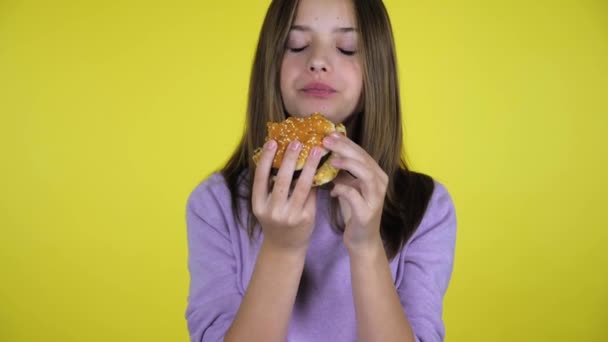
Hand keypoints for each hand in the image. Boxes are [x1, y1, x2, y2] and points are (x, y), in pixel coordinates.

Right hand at [252, 139, 323, 252]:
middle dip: (290, 159)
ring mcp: (290, 216)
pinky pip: (312, 195)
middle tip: (296, 142)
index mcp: (259, 205)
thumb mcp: (266, 206)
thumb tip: (286, 156)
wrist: (284, 247)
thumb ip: (272, 186)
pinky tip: (322, 166)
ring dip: (309, 166)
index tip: (272, 142)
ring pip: (302, 187)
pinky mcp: (306, 219)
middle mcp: (273, 211)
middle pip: (282, 181)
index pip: (260, 178)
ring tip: (315, 151)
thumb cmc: (276, 220)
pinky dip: (316, 180)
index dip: (266, 159)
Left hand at [322, 133, 388, 252]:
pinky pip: (355, 196)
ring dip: (347, 164)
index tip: (329, 134)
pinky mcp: (367, 212)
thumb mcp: (348, 187)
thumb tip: (325, 155)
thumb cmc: (354, 211)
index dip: (346, 142)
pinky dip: (343, 189)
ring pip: (365, 173)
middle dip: (345, 148)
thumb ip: (342, 173)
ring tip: (331, 159)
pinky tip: (332, 189)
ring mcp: (375, 197)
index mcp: (375, 174)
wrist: (362, 240)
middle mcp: (379, 183)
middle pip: (364, 159)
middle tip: (326, 140)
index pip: (361, 152)